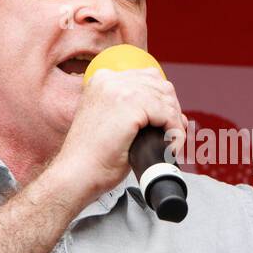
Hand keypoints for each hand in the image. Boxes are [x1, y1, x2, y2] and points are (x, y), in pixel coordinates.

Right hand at [48, 67, 186, 203]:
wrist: (77, 174)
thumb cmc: (94, 157)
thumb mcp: (113, 124)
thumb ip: (137, 112)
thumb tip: (176, 114)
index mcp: (102, 80)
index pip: (147, 78)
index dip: (163, 101)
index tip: (168, 123)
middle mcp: (109, 79)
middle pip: (160, 86)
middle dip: (172, 111)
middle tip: (174, 135)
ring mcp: (119, 90)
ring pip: (166, 100)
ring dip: (175, 123)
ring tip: (172, 144)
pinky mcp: (130, 105)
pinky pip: (167, 114)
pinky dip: (175, 132)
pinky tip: (170, 147)